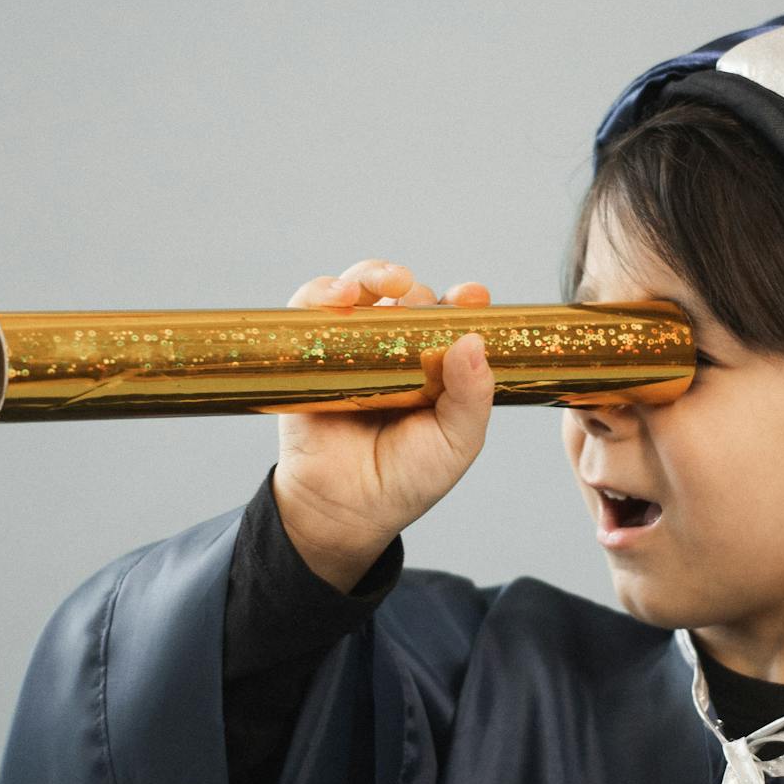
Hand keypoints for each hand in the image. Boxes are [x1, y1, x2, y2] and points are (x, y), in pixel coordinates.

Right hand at [272, 260, 494, 588]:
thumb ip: (472, 396)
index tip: (472, 296)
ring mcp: (353, 347)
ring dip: (374, 273)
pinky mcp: (311, 351)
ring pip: (363, 290)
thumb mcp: (456, 442)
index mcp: (437, 367)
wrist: (344, 510)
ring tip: (389, 281)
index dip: (463, 302)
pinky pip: (312, 308)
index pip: (452, 320)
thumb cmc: (406, 479)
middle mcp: (396, 350)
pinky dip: (323, 291)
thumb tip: (473, 340)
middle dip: (418, 290)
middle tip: (422, 298)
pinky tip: (341, 295)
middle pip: (408, 297)